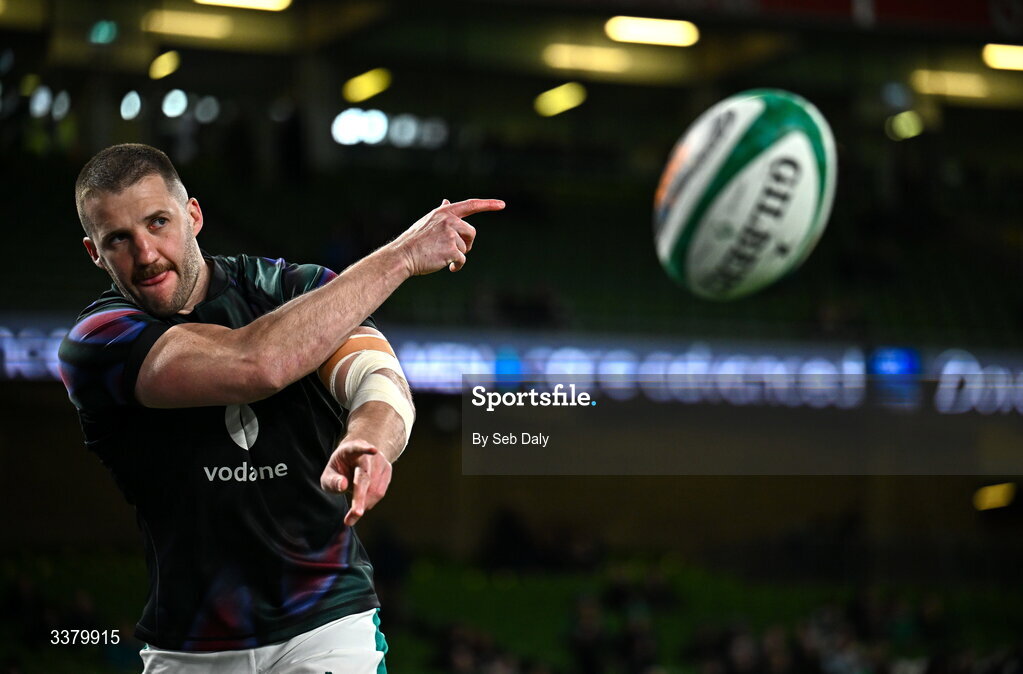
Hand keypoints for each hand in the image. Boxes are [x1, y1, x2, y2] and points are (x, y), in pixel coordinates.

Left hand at [319, 438, 392, 525]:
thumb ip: (332, 481)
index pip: (357, 447)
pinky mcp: (387, 470)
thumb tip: (342, 485)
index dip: (365, 448)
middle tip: (355, 514)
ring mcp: (380, 461)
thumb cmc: (341, 468)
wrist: (358, 458)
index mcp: (350, 450)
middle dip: (360, 497)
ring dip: (364, 504)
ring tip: (353, 514)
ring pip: (374, 488)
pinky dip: (370, 502)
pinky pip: (380, 491)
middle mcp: (368, 454)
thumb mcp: (329, 473)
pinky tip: (362, 504)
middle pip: (365, 477)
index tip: (373, 450)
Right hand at [390, 198, 504, 275]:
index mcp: (445, 212)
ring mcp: (450, 234)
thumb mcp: (428, 221)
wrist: (403, 255)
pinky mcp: (451, 249)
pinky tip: (449, 267)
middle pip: (471, 232)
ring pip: (466, 248)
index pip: (471, 205)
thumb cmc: (415, 240)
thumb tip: (447, 201)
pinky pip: (462, 259)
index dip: (488, 204)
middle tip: (454, 250)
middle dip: (467, 244)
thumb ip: (442, 213)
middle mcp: (449, 220)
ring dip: (457, 255)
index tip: (502, 204)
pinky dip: (457, 266)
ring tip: (442, 256)